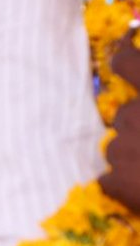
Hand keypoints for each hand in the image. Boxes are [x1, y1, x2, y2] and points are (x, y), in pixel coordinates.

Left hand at [101, 38, 139, 212]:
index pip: (126, 61)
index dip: (122, 58)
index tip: (123, 58)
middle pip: (124, 113)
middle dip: (139, 127)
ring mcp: (127, 146)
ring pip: (115, 146)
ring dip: (133, 156)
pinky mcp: (120, 181)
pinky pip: (109, 179)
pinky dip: (125, 188)